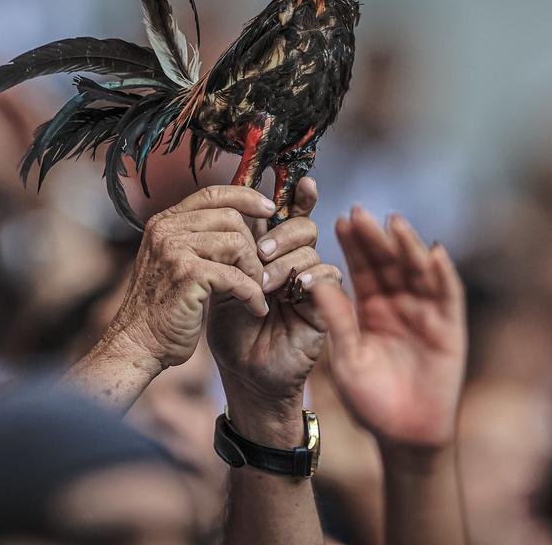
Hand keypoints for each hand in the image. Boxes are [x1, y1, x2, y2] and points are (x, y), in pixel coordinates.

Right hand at [104, 186, 274, 371]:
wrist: (137, 344)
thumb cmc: (162, 309)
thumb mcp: (174, 262)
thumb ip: (197, 238)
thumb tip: (242, 220)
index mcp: (164, 222)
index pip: (213, 193)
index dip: (246, 197)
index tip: (269, 210)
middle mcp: (166, 230)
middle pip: (230, 217)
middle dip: (253, 246)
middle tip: (259, 272)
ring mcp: (174, 250)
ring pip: (237, 243)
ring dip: (254, 270)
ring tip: (256, 291)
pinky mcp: (187, 275)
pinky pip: (236, 276)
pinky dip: (252, 294)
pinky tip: (255, 308)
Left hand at [207, 178, 343, 444]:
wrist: (244, 371)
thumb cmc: (230, 328)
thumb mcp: (224, 280)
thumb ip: (232, 247)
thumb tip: (227, 206)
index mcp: (270, 249)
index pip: (286, 212)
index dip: (297, 194)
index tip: (302, 180)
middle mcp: (293, 259)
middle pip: (302, 224)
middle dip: (282, 232)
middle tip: (258, 252)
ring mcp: (310, 280)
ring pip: (311, 248)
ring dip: (286, 261)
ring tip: (265, 284)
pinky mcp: (325, 303)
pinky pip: (328, 275)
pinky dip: (311, 277)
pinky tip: (296, 288)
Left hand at [313, 208, 465, 453]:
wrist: (404, 434)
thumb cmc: (370, 400)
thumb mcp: (346, 357)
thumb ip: (336, 319)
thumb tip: (313, 279)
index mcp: (369, 308)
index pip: (360, 267)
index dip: (352, 244)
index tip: (337, 219)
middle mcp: (398, 303)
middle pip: (387, 262)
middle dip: (374, 238)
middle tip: (359, 212)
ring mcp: (425, 312)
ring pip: (417, 271)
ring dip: (407, 246)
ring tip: (393, 223)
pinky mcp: (449, 327)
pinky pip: (448, 295)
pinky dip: (443, 273)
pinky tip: (434, 252)